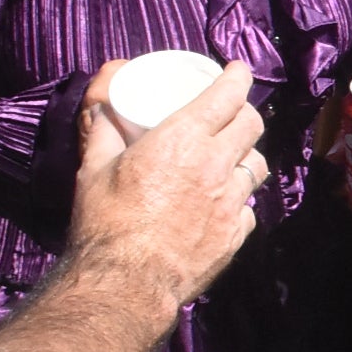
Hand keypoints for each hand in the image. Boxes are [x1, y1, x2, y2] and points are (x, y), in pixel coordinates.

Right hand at [69, 58, 265, 311]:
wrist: (127, 282)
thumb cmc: (106, 223)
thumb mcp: (94, 168)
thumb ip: (103, 131)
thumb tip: (103, 104)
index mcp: (184, 139)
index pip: (228, 94)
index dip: (237, 77)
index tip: (236, 70)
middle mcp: (216, 164)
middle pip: (252, 124)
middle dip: (244, 112)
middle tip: (230, 113)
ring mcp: (232, 200)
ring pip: (257, 164)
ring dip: (245, 155)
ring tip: (229, 158)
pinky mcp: (236, 233)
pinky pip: (248, 206)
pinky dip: (239, 198)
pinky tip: (223, 202)